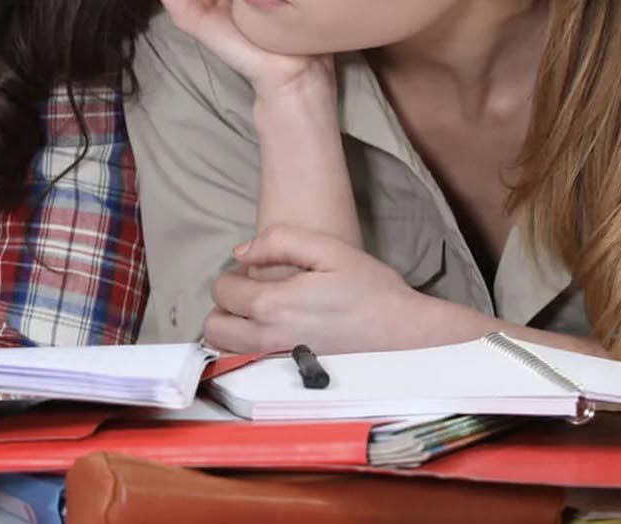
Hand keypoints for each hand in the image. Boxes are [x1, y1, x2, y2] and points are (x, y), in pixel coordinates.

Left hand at [203, 224, 426, 353]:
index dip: (234, 276)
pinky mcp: (291, 378)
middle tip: (252, 295)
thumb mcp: (330, 249)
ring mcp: (278, 363)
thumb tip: (240, 252)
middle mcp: (269, 339)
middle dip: (225, 306)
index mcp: (274, 304)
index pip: (222, 291)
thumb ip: (279, 241)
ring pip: (227, 352)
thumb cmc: (372, 290)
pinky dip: (248, 352)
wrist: (406, 336)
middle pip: (214, 327)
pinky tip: (276, 337)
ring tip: (262, 316)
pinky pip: (249, 367)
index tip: (256, 273)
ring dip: (233, 331)